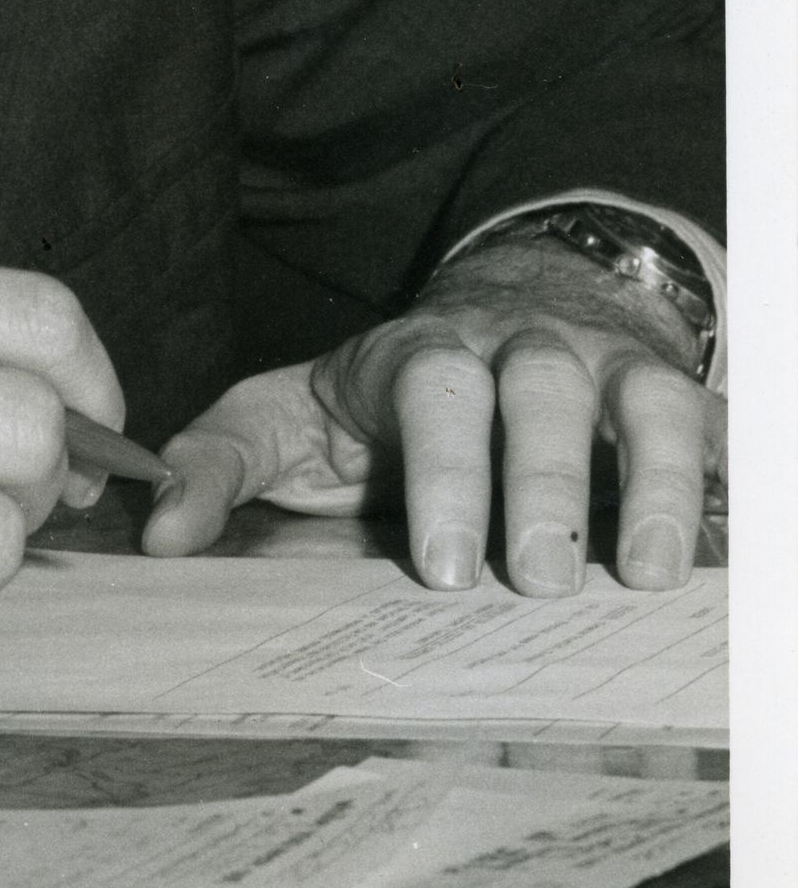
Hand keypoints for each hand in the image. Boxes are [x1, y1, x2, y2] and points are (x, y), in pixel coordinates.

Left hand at [141, 237, 723, 594]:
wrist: (507, 308)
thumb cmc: (383, 394)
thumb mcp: (287, 413)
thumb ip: (219, 463)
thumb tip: (158, 533)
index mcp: (421, 354)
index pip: (432, 390)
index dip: (445, 471)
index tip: (445, 565)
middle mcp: (521, 349)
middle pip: (541, 390)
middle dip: (545, 483)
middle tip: (540, 579)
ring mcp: (608, 368)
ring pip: (645, 400)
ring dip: (655, 482)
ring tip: (650, 574)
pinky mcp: (677, 398)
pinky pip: (716, 428)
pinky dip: (729, 480)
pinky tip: (729, 550)